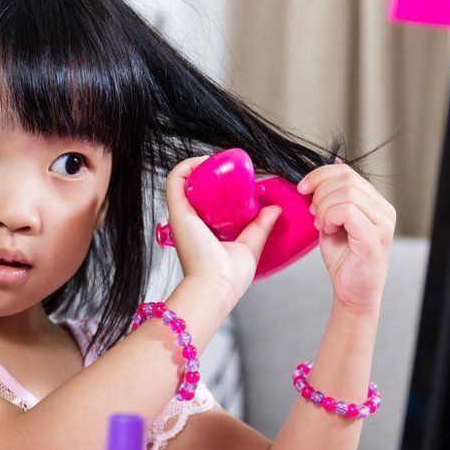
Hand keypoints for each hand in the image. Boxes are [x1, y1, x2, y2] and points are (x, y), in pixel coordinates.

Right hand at [165, 156, 281, 306]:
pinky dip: (187, 166)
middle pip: (194, 190)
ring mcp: (182, 215)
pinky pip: (175, 179)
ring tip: (216, 162)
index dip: (217, 187)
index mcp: (202, 232)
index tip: (235, 180)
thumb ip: (260, 228)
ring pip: (182, 180)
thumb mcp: (249, 248)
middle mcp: (189, 222)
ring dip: (197, 166)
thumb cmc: (227, 278)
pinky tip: (204, 161)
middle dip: (208, 175)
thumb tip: (274, 210)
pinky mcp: (178, 211)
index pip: (205, 203)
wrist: (215, 287)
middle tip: (228, 171)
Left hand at [297, 158, 395, 313]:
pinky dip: (330, 217)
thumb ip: (331, 196)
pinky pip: (347, 210)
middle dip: (319, 194)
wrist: (353, 293)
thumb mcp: (332, 221)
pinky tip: (328, 230)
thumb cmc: (343, 260)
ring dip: (324, 208)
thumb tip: (333, 163)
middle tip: (313, 215)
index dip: (319, 175)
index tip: (302, 189)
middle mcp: (384, 209)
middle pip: (345, 179)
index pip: (346, 172)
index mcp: (375, 203)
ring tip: (322, 225)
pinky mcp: (375, 236)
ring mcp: (383, 222)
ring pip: (346, 193)